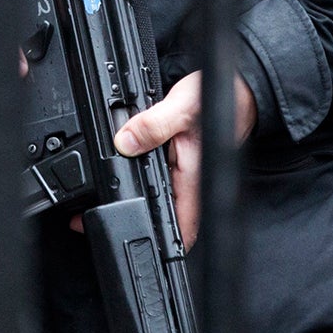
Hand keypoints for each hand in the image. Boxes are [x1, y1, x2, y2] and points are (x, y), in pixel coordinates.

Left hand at [111, 70, 256, 248]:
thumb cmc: (215, 100)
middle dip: (134, 219)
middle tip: (98, 214)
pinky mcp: (179, 165)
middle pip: (163, 218)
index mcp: (192, 181)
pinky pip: (158, 180)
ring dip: (136, 198)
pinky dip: (141, 177)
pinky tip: (128, 166)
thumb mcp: (180, 107)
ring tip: (106, 193)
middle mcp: (189, 185)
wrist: (234, 89)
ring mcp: (184, 177)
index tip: (128, 239)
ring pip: (158, 200)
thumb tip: (124, 143)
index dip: (157, 243)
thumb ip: (153, 125)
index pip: (179, 229)